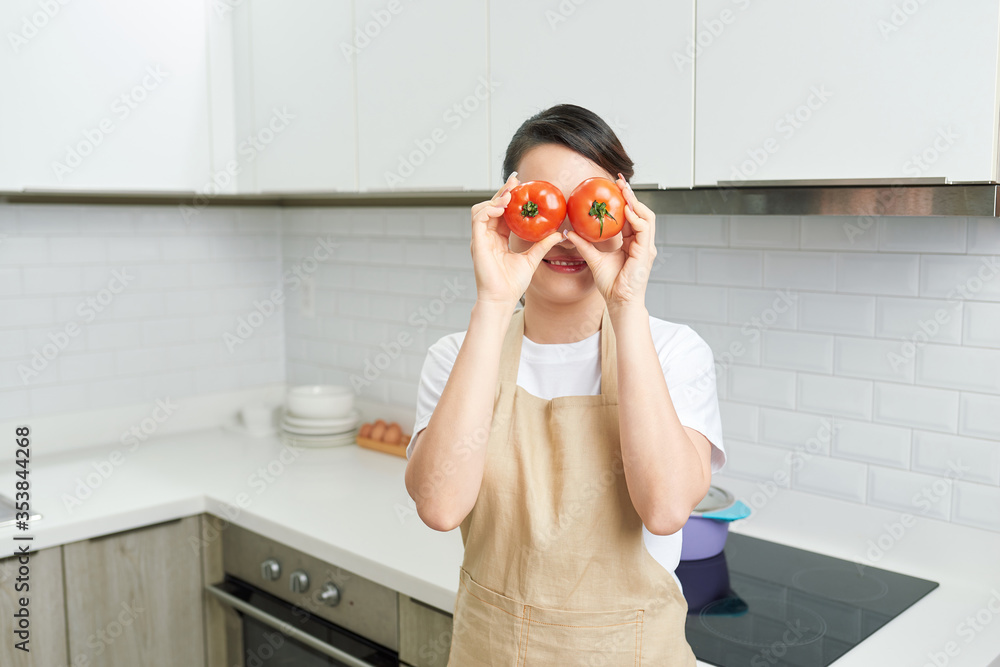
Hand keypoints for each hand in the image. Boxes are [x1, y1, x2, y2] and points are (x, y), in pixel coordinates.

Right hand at [470, 172, 563, 308]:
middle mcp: (487, 236)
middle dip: (502, 192)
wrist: (502, 298)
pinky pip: (478, 218)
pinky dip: (489, 209)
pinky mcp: (476, 242)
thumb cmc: (513, 284)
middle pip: (491, 207)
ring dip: (495, 199)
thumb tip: (559, 234)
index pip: (502, 213)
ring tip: (509, 195)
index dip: (509, 198)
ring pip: (481, 209)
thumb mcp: (532, 259)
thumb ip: (543, 245)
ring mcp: (480, 239)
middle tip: (516, 181)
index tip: (521, 185)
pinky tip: (502, 207)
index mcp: (498, 239)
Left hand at [564, 174, 655, 309]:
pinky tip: (626, 210)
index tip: (614, 186)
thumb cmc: (611, 284)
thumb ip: (583, 244)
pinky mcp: (645, 252)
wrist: (619, 301)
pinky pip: (644, 229)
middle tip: (619, 182)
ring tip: (623, 191)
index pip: (630, 216)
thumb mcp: (593, 259)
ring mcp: (645, 246)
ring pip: (647, 216)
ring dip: (635, 202)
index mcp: (631, 242)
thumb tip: (568, 233)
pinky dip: (635, 218)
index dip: (624, 200)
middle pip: (641, 212)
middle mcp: (641, 242)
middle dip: (632, 195)